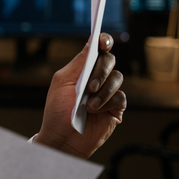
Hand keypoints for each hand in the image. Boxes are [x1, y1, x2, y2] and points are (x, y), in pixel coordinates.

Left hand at [34, 33, 125, 158]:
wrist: (62, 137)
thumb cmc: (58, 110)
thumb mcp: (63, 82)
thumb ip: (79, 62)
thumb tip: (92, 42)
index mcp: (83, 68)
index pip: (98, 49)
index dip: (104, 41)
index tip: (103, 42)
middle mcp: (98, 77)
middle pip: (110, 61)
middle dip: (101, 71)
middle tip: (89, 86)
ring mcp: (108, 92)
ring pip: (117, 78)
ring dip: (102, 91)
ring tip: (89, 105)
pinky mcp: (116, 108)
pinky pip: (120, 97)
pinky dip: (107, 102)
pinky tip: (95, 111)